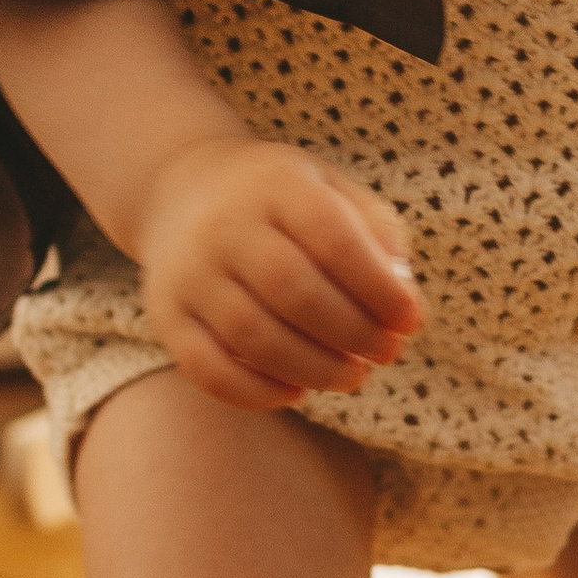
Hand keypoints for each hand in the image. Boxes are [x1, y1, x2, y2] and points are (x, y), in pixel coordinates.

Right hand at [137, 134, 421, 411]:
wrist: (181, 191)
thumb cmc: (279, 201)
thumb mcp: (330, 190)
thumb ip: (377, 235)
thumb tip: (406, 305)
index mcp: (275, 185)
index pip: (332, 238)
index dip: (379, 287)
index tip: (410, 320)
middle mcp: (224, 226)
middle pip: (294, 292)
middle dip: (353, 333)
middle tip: (388, 353)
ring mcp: (188, 274)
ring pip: (254, 337)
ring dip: (316, 369)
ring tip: (353, 375)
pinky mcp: (167, 317)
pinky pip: (210, 370)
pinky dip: (259, 393)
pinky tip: (298, 390)